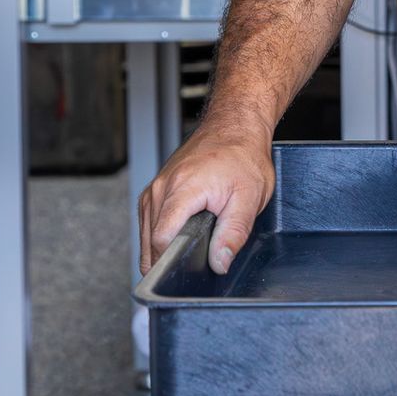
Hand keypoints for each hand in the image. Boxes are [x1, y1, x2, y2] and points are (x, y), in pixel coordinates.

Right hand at [138, 126, 275, 274]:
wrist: (235, 126)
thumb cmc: (243, 155)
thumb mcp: (250, 197)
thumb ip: (234, 233)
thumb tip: (220, 263)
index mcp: (181, 189)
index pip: (161, 240)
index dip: (173, 261)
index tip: (187, 269)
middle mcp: (161, 188)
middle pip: (149, 241)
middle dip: (168, 257)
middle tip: (195, 258)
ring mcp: (155, 187)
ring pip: (146, 234)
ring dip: (163, 246)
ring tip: (190, 243)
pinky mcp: (156, 188)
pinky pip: (150, 221)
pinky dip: (161, 233)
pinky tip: (180, 234)